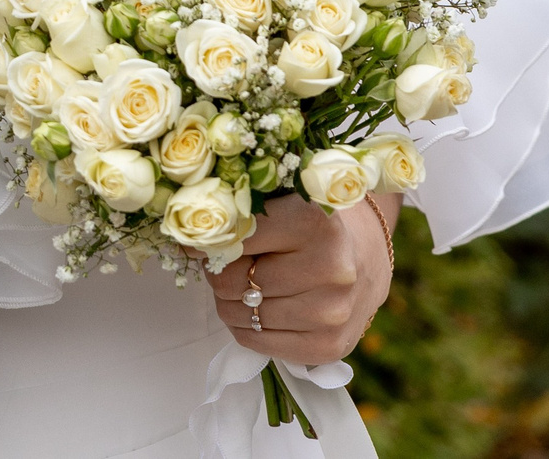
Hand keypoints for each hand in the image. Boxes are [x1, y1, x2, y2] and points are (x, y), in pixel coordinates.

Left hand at [204, 193, 395, 363]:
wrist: (364, 256)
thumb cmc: (310, 224)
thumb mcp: (279, 201)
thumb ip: (235, 214)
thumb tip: (183, 236)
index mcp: (314, 221)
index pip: (230, 237)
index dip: (208, 238)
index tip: (202, 237)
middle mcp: (330, 268)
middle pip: (231, 281)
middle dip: (219, 272)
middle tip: (230, 263)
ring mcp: (331, 312)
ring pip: (240, 314)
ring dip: (229, 301)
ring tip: (245, 284)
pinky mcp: (328, 347)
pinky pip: (256, 342)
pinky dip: (244, 326)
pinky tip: (257, 308)